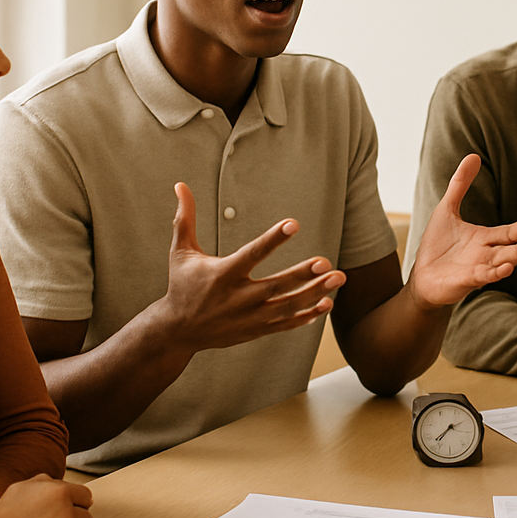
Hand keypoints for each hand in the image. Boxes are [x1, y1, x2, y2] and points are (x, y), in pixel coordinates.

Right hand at [158, 182, 343, 351]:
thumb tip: (180, 185)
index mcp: (223, 274)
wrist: (177, 332)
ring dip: (314, 293)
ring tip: (338, 278)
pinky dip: (306, 316)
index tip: (294, 224)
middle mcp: (238, 297)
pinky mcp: (256, 330)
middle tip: (327, 262)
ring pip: (287, 306)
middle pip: (276, 286)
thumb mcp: (181, 252)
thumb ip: (185, 219)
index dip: (273, 239)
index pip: (252, 254)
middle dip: (303, 274)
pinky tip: (326, 303)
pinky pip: (285, 324)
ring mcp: (249, 317)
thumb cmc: (182, 285)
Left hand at [409, 155, 516, 309]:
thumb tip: (474, 155)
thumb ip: (460, 185)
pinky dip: (494, 274)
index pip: (511, 231)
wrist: (421, 277)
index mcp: (486, 238)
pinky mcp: (466, 281)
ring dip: (516, 255)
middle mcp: (487, 254)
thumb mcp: (447, 209)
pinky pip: (483, 278)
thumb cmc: (437, 245)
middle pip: (512, 246)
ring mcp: (479, 269)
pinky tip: (505, 268)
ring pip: (503, 263)